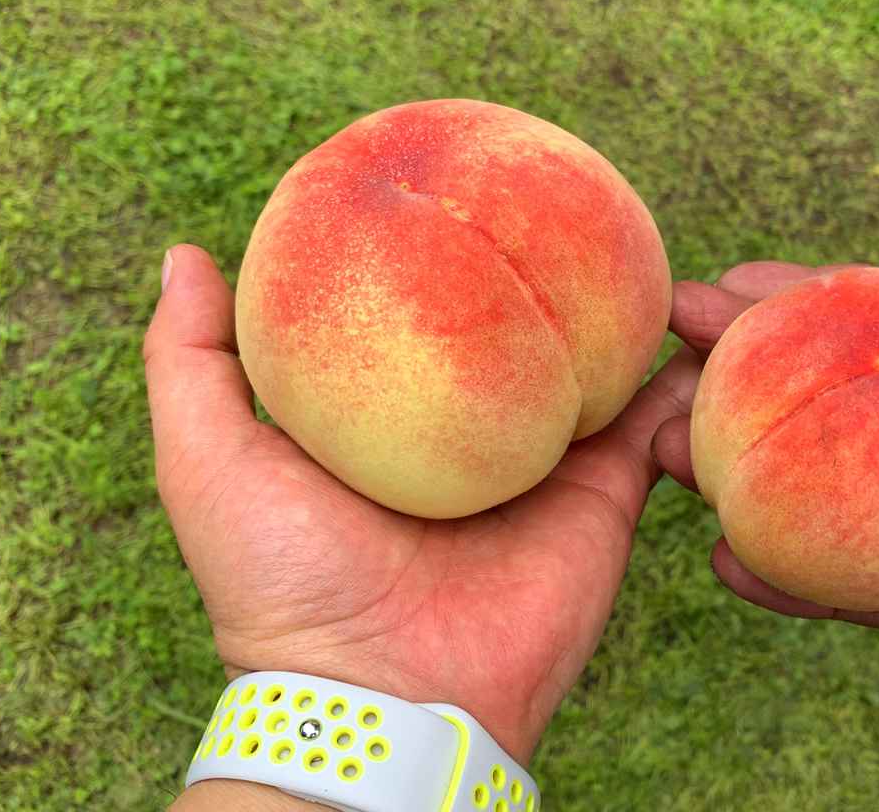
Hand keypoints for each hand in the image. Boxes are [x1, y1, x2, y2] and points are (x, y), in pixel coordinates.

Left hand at [144, 245, 695, 767]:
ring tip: (643, 238)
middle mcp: (471, 435)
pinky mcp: (603, 494)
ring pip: (596, 366)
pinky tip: (689, 316)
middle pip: (516, 333)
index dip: (439, 254)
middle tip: (564, 196)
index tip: (454, 183)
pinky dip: (678, 376)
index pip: (423, 316)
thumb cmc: (285, 579)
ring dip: (624, 310)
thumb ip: (191, 360)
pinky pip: (653, 422)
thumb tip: (189, 253)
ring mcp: (542, 462)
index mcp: (393, 420)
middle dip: (545, 271)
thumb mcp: (207, 460)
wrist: (387, 696)